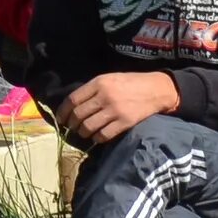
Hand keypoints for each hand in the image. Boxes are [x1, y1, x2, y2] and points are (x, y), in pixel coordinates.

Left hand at [59, 71, 180, 147]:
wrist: (157, 89)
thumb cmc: (130, 83)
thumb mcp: (109, 78)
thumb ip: (92, 89)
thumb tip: (73, 105)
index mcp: (98, 83)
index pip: (73, 100)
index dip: (63, 111)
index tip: (61, 119)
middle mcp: (104, 96)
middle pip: (78, 115)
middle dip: (71, 124)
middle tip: (72, 128)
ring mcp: (115, 110)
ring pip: (88, 127)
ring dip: (82, 133)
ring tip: (83, 133)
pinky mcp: (125, 122)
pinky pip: (103, 135)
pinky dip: (97, 139)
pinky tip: (97, 137)